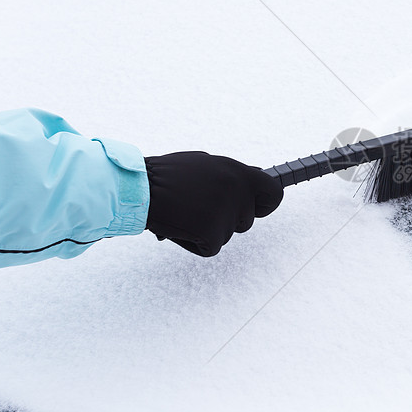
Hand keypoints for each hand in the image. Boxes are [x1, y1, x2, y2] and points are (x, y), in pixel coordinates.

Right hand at [144, 152, 283, 256]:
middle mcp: (237, 192)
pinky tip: (180, 226)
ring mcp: (226, 214)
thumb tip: (258, 175)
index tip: (259, 208)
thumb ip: (232, 174)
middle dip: (226, 219)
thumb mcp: (206, 164)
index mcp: (238, 172)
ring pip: (227, 234)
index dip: (266, 203)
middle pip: (246, 220)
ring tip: (185, 212)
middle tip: (200, 207)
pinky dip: (195, 243)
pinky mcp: (212, 234)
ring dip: (208, 229)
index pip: (273, 193)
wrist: (138, 188)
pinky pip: (210, 247)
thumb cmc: (167, 175)